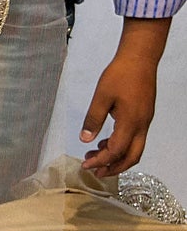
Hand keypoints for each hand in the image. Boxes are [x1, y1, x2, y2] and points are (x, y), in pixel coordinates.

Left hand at [80, 17, 170, 176]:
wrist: (140, 59)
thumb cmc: (120, 74)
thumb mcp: (101, 96)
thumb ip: (93, 119)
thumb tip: (85, 139)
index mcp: (130, 122)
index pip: (116, 151)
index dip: (101, 161)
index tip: (86, 165)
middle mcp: (141, 125)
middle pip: (131, 157)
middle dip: (113, 167)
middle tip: (95, 171)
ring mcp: (145, 121)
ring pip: (135, 149)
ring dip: (117, 157)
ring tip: (95, 155)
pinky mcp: (144, 116)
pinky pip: (135, 138)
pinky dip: (121, 145)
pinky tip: (105, 141)